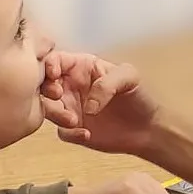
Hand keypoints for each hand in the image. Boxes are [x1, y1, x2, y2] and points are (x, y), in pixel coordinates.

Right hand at [40, 51, 159, 154]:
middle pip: (44, 83)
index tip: (54, 74)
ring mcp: (70, 107)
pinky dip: (70, 133)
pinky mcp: (73, 129)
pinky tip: (87, 134)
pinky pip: (61, 131)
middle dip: (45, 88)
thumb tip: (87, 106)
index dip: (49, 64)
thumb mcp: (129, 77)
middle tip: (58, 95)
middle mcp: (71, 85)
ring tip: (74, 121)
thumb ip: (107, 83)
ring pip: (47, 108)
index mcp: (81, 67)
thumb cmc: (139, 95)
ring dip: (55, 113)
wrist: (148, 128)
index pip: (56, 59)